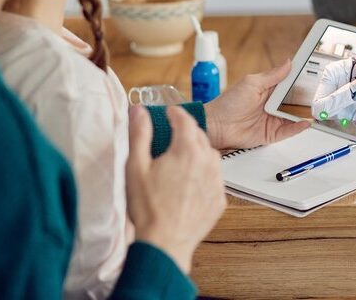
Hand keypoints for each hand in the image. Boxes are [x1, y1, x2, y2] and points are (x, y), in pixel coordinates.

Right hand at [126, 105, 226, 274]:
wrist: (165, 244)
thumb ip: (140, 134)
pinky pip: (214, 178)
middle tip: (173, 134)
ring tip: (181, 159)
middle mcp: (207, 162)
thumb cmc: (148, 207)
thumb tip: (139, 111)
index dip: (176, 113)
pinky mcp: (219, 199)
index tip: (170, 112)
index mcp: (187, 150)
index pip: (185, 120)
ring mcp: (216, 181)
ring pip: (211, 157)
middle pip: (200, 137)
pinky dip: (204, 175)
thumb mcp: (135, 167)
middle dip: (187, 131)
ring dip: (198, 152)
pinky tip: (190, 183)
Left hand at [204, 60, 309, 149]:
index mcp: (268, 90)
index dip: (300, 80)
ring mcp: (272, 119)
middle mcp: (272, 105)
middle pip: (294, 101)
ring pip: (294, 116)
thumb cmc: (228, 103)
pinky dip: (298, 127)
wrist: (216, 125)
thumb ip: (272, 76)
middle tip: (318, 94)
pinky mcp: (271, 134)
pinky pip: (288, 131)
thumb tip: (288, 62)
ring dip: (304, 113)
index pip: (289, 84)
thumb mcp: (252, 83)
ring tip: (316, 109)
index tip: (314, 75)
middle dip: (306, 98)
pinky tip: (305, 122)